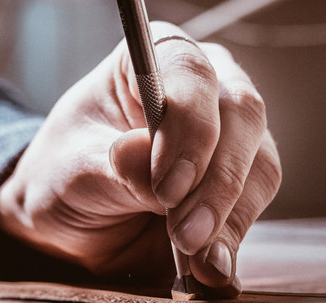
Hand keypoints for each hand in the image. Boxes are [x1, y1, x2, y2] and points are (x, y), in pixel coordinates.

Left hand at [0, 21, 280, 285]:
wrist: (72, 215)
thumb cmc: (66, 172)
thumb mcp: (73, 169)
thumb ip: (112, 166)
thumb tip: (143, 157)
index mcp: (154, 59)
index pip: (189, 70)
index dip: (189, 124)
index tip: (166, 185)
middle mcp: (203, 87)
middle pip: (241, 113)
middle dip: (216, 179)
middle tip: (184, 233)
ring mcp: (229, 134)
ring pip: (259, 163)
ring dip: (230, 216)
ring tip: (197, 258)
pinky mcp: (241, 181)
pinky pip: (255, 204)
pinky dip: (235, 238)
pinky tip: (212, 266)